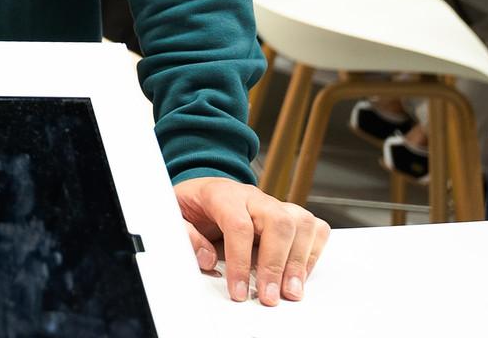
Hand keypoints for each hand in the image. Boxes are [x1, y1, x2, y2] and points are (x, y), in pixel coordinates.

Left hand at [175, 176, 328, 305]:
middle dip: (276, 264)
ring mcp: (274, 203)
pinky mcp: (289, 214)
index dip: (240, 261)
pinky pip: (314, 227)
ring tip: (291, 292)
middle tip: (269, 296)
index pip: (239, 225)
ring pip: (300, 223)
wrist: (202, 191)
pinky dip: (313, 251)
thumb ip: (185, 235)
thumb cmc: (191, 206)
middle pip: (278, 222)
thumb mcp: (173, 215)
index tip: (238, 291)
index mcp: (221, 194)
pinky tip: (300, 273)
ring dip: (299, 261)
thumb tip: (207, 258)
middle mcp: (252, 196)